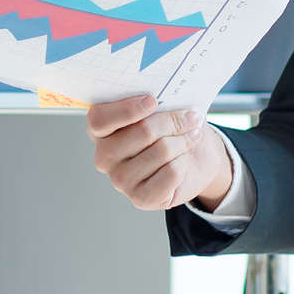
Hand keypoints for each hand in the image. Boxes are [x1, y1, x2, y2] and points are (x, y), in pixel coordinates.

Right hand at [87, 93, 231, 210]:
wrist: (194, 160)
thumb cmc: (172, 131)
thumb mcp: (164, 107)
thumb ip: (158, 100)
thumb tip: (169, 95)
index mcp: (100, 131)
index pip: (100, 119)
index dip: (127, 109)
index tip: (153, 101)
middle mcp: (104, 157)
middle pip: (142, 131)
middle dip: (172, 121)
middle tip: (190, 117)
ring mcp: (120, 180)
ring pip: (161, 151)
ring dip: (184, 141)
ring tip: (190, 137)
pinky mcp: (140, 198)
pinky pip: (171, 173)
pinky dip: (184, 163)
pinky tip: (183, 161)